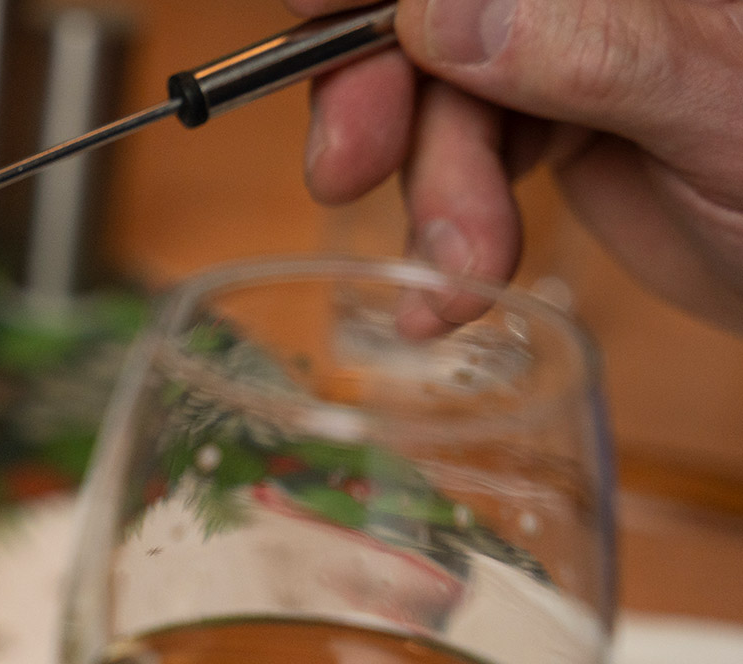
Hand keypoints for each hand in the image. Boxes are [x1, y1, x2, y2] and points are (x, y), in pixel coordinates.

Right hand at [290, 0, 742, 334]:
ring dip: (425, 191)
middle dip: (376, 90)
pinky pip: (461, 148)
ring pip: (432, 83)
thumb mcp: (721, 110)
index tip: (309, 20)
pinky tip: (452, 288)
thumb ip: (589, 48)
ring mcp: (572, 40)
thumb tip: (441, 9)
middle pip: (429, 5)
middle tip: (343, 174)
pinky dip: (443, 225)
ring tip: (459, 276)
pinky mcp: (557, 108)